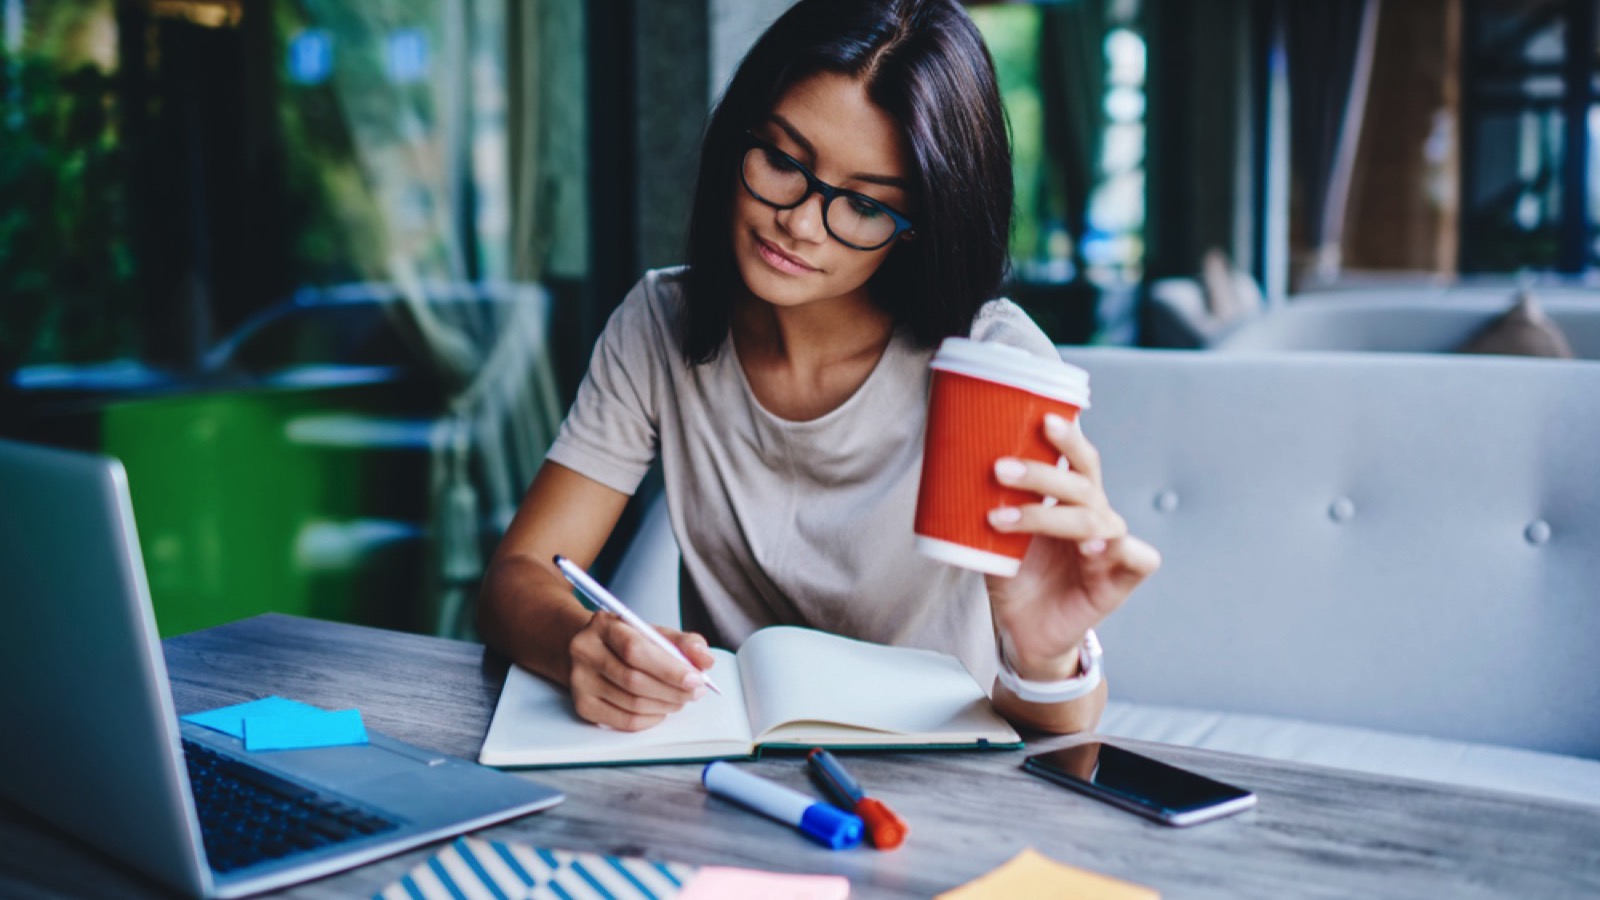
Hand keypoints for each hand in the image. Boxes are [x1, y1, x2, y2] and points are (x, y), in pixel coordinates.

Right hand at [567, 612, 717, 730]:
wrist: (590, 651)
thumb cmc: (626, 641)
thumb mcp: (654, 633)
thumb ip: (683, 643)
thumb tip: (705, 660)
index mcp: (603, 625)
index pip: (635, 649)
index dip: (669, 668)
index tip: (696, 678)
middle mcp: (584, 652)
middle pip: (633, 680)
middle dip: (672, 690)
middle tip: (695, 692)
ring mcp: (580, 681)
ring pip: (631, 703)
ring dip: (665, 705)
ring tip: (681, 699)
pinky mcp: (582, 706)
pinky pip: (624, 721)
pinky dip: (651, 719)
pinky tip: (662, 709)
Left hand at [984, 412, 1160, 680]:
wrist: (1023, 633)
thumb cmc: (1015, 578)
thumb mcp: (993, 537)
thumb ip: (985, 507)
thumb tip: (949, 468)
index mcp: (1071, 500)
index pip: (1078, 458)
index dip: (1067, 437)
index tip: (1041, 419)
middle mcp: (1094, 516)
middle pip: (1083, 483)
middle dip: (1041, 473)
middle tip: (1000, 469)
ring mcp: (1110, 547)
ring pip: (1095, 518)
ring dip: (1047, 515)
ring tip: (1002, 519)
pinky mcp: (1120, 580)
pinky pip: (1138, 557)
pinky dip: (1116, 548)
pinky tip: (1089, 548)